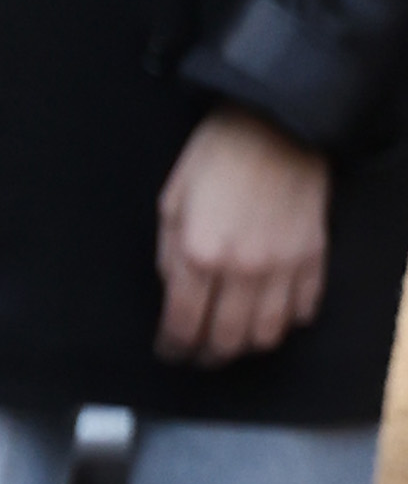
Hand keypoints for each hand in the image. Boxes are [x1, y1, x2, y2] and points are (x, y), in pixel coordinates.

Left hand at [156, 107, 328, 363]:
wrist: (277, 126)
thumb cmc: (216, 158)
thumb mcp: (172, 202)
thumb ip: (170, 255)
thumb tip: (174, 293)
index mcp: (199, 255)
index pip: (182, 324)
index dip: (173, 347)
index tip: (170, 352)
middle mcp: (241, 270)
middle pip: (225, 340)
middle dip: (206, 357)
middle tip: (198, 357)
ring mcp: (282, 268)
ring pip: (266, 335)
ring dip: (246, 346)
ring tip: (233, 342)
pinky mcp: (313, 260)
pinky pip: (302, 311)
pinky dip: (286, 322)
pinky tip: (271, 315)